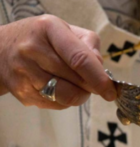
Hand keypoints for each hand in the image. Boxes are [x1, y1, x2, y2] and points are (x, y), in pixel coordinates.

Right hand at [0, 15, 115, 108]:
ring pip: (67, 97)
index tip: (112, 92)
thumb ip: (88, 45)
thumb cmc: (42, 39)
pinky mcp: (23, 94)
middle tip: (94, 84)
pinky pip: (56, 105)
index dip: (99, 79)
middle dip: (91, 87)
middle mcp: (33, 50)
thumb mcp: (65, 30)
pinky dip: (65, 100)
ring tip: (75, 84)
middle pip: (76, 81)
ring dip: (79, 95)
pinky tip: (59, 87)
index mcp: (49, 29)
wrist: (0, 50)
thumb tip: (101, 69)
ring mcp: (25, 74)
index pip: (79, 59)